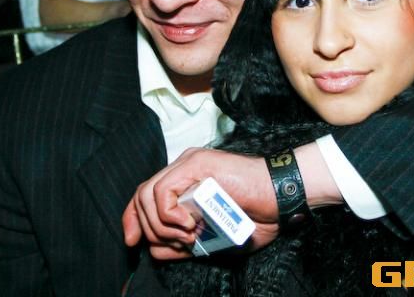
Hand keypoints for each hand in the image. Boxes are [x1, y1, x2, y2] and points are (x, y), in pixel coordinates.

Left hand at [122, 148, 279, 258]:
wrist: (280, 199)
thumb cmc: (255, 216)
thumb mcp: (212, 238)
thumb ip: (183, 242)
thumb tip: (156, 250)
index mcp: (184, 183)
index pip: (145, 197)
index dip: (133, 220)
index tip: (133, 244)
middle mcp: (182, 169)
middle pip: (141, 197)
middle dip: (149, 230)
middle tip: (180, 243)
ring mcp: (189, 163)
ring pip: (148, 195)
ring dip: (162, 226)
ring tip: (189, 235)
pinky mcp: (196, 164)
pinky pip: (163, 191)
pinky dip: (168, 215)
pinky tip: (189, 224)